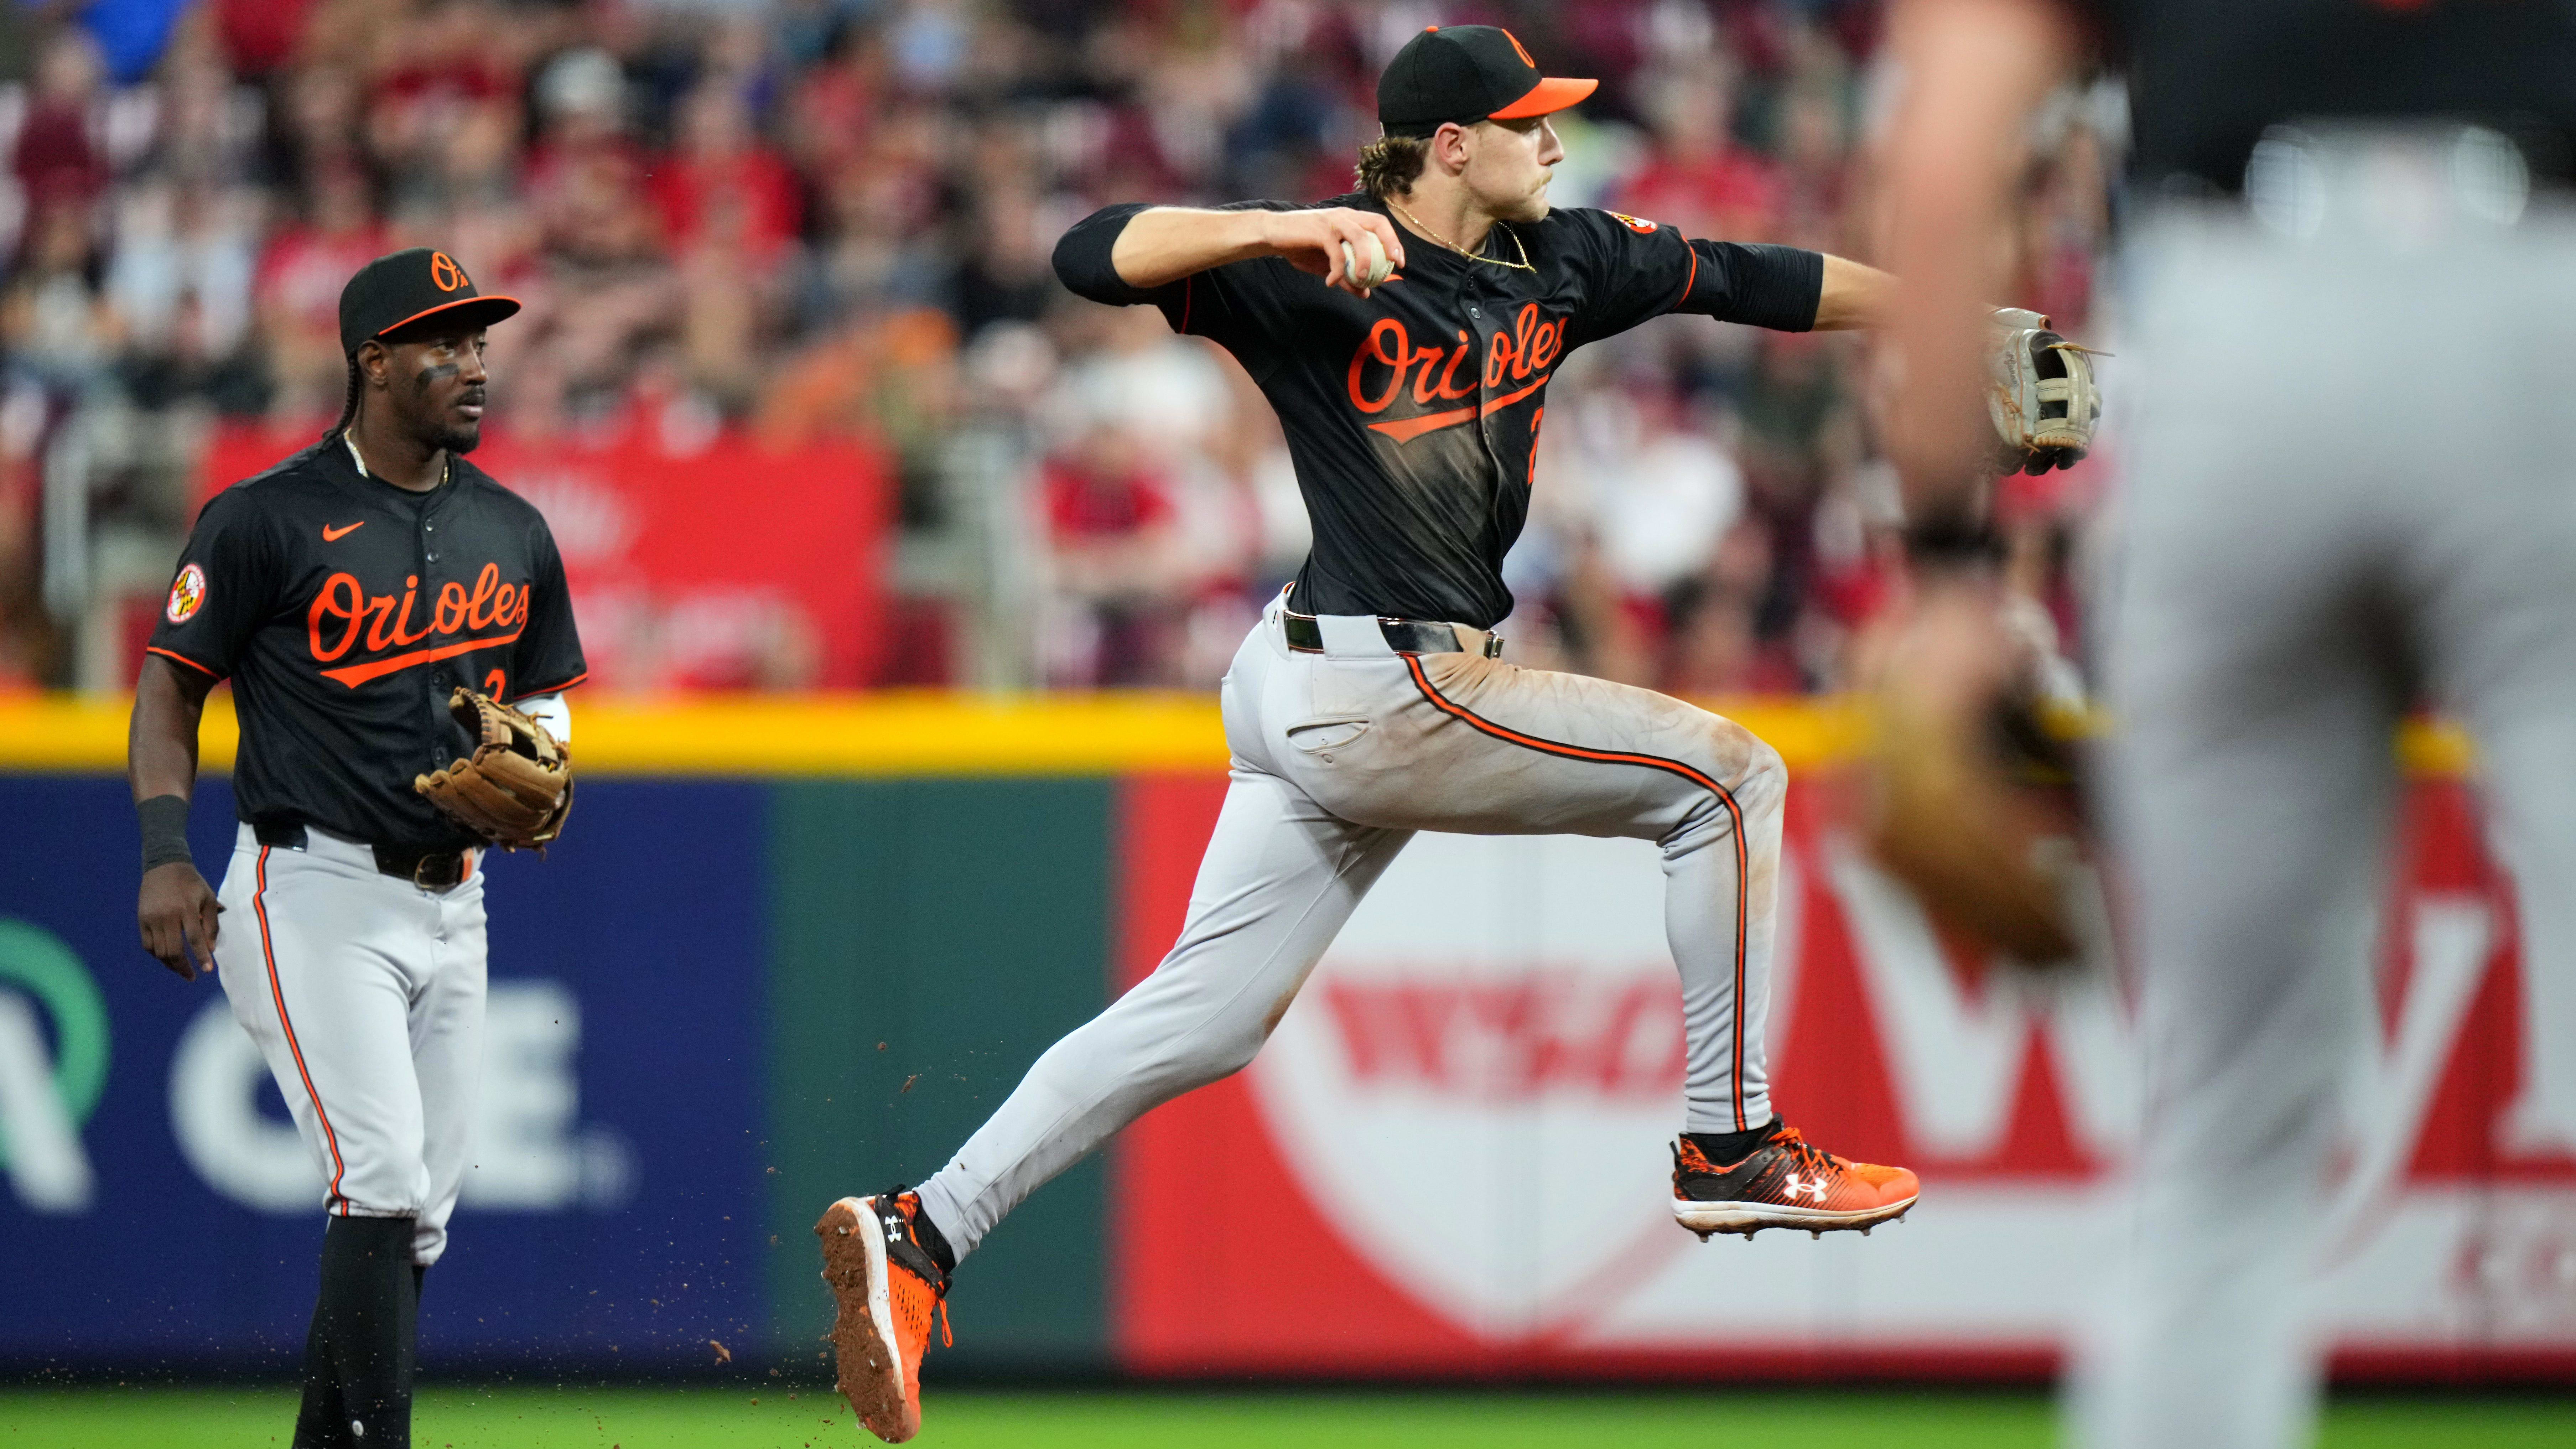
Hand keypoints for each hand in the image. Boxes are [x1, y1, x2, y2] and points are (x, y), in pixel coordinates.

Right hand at [138, 862, 221, 980]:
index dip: (201, 957)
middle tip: (193, 977)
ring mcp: (151, 919)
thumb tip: (211, 949)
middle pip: (173, 950)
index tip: (208, 970)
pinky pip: (147, 945)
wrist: (164, 866)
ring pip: (159, 951)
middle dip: (184, 967)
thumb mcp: (208, 898)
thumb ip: (211, 923)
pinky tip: (167, 959)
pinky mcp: (141, 920)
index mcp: (185, 909)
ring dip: (171, 964)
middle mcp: (166, 916)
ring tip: (182, 970)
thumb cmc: (191, 883)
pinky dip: (157, 955)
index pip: (194, 940)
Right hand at [1264, 208, 1407, 297]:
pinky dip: (1337, 270)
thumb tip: (1366, 293)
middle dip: (1390, 242)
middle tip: (1394, 263)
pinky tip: (1331, 282)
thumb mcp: (1328, 265)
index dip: (1393, 241)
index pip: (1380, 224)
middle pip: (1377, 223)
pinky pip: (1336, 252)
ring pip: (1359, 237)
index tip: (1400, 262)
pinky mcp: (1320, 230)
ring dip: (1365, 260)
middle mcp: (1345, 216)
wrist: (1273, 236)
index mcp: (1351, 219)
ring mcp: (1332, 221)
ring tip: (1363, 279)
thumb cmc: (1301, 247)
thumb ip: (1347, 277)